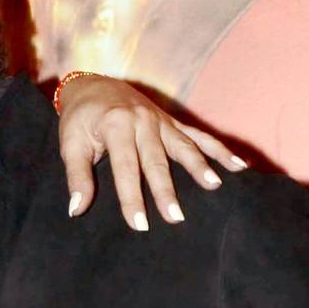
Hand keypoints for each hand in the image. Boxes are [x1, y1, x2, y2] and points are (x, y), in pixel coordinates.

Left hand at [57, 75, 246, 230]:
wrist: (92, 84)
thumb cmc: (79, 119)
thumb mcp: (70, 145)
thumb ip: (77, 177)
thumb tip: (77, 210)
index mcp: (116, 125)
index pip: (125, 168)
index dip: (131, 197)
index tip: (139, 224)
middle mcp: (143, 121)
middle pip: (157, 161)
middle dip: (167, 191)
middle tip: (176, 218)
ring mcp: (161, 121)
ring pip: (184, 147)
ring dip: (200, 167)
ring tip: (215, 186)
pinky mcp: (172, 123)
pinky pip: (199, 137)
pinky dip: (219, 150)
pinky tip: (238, 166)